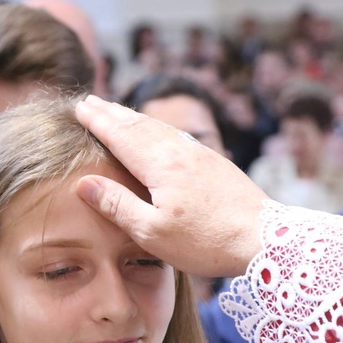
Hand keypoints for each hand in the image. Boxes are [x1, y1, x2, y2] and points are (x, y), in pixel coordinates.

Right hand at [75, 95, 267, 276]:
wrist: (265, 238)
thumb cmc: (206, 241)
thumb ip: (117, 205)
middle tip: (89, 100)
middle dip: (111, 112)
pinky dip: (156, 127)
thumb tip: (84, 183)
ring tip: (116, 111)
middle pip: (138, 125)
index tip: (78, 108)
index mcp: (160, 165)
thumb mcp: (153, 232)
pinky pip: (176, 135)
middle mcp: (179, 152)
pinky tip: (158, 132)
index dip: (97, 121)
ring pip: (159, 127)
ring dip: (133, 117)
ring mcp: (200, 155)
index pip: (120, 135)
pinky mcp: (214, 163)